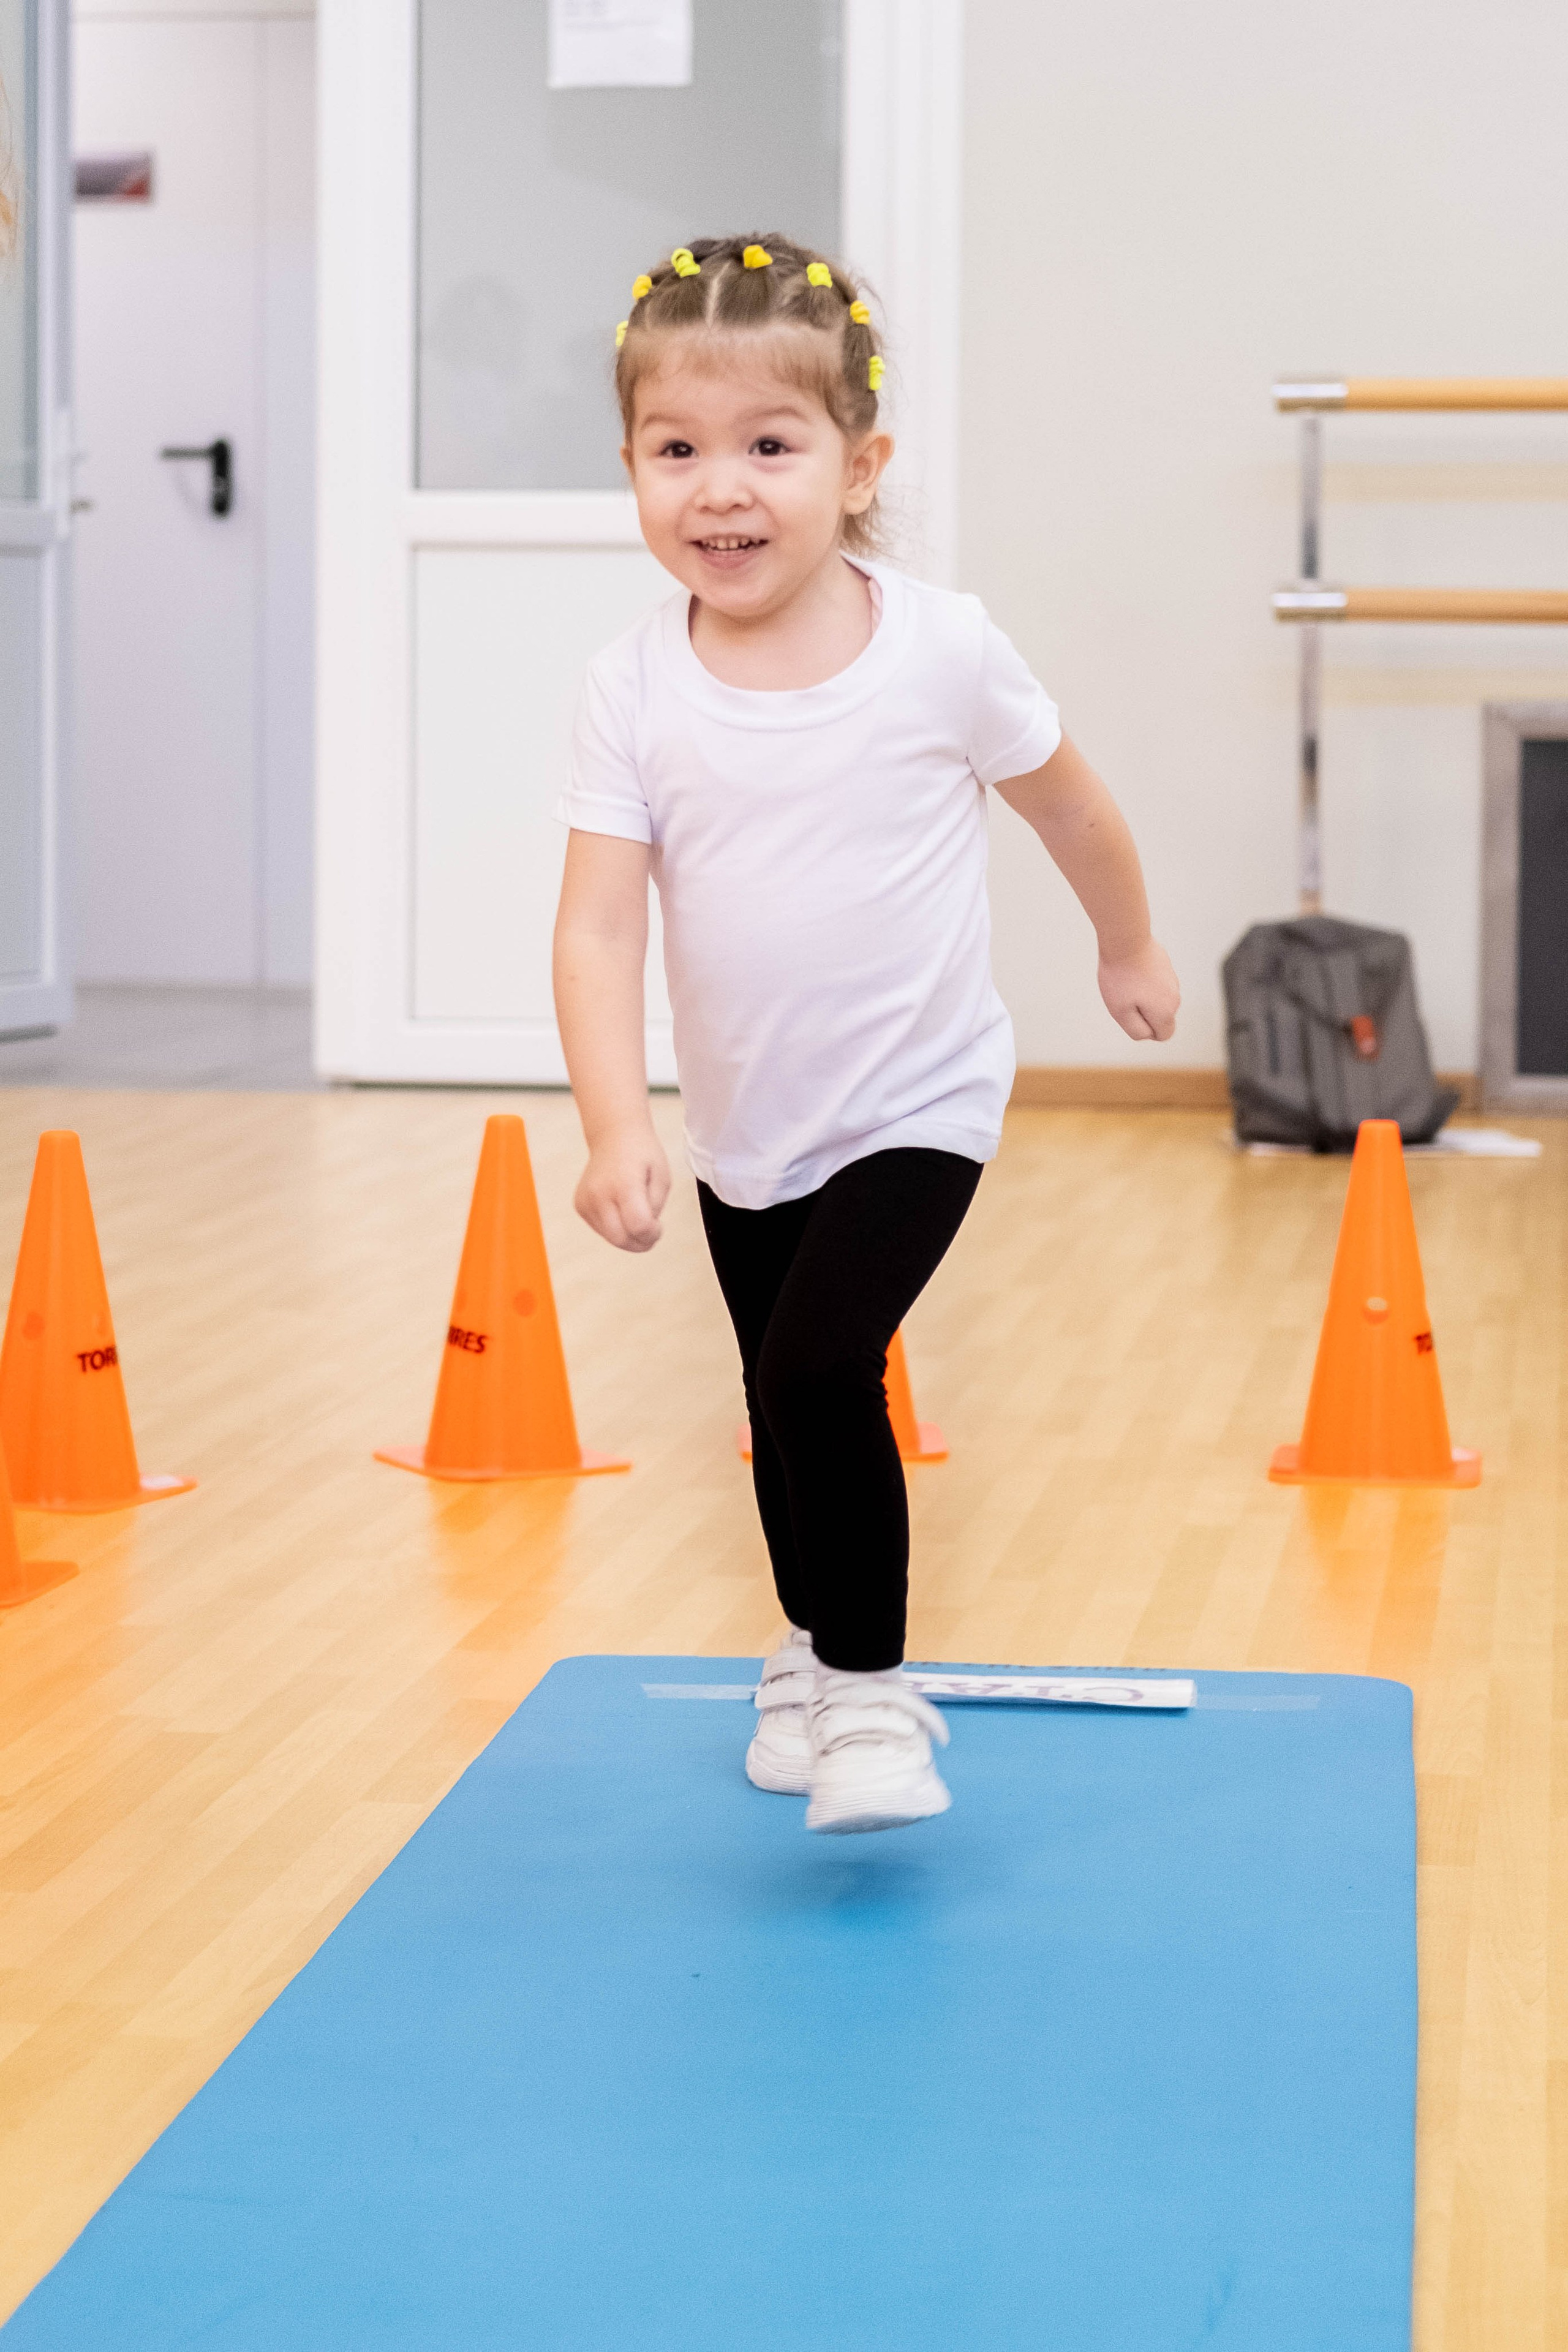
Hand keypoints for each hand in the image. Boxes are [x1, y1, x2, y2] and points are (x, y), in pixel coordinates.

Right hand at [574, 1126, 670, 1251]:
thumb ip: (655, 1207)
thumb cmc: (642, 1155)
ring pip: (610, 1238)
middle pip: (620, 1239)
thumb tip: (643, 1231)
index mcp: (624, 1184)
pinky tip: (620, 1209)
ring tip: (636, 1215)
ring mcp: (586, 1201)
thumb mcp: (662, 1178)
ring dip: (628, 1236)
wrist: (613, 1135)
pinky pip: (601, 1229)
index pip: (638, 1226)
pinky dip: (615, 1227)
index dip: (653, 1234)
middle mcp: (600, 1194)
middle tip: (651, 1232)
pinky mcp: (579, 1205)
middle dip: (640, 1243)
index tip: (659, 1225)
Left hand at [1098, 938, 1179, 1041]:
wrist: (1126, 939)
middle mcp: (1175, 997)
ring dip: (1143, 995)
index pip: (1164, 1035)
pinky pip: (1154, 982)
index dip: (1146, 1030)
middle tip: (1125, 995)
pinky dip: (1143, 979)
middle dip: (1143, 1012)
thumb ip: (1137, 1030)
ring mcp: (1172, 979)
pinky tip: (1131, 968)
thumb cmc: (1120, 977)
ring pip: (1157, 998)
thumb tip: (1149, 1034)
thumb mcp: (1121, 1012)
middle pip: (1160, 1016)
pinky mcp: (1166, 965)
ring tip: (1127, 980)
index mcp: (1166, 1011)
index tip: (1131, 1013)